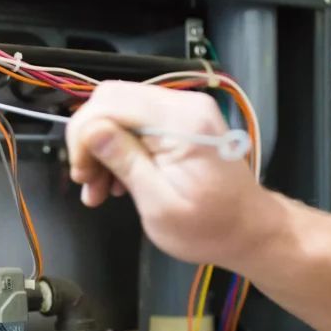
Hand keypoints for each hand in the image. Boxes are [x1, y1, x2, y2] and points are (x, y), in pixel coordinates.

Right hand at [65, 81, 270, 267]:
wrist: (249, 231)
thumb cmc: (210, 228)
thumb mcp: (160, 204)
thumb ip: (126, 162)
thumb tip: (91, 129)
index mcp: (181, 121)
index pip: (111, 101)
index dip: (84, 133)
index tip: (81, 172)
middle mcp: (183, 105)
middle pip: (112, 100)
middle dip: (89, 140)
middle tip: (86, 181)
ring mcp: (183, 112)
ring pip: (120, 112)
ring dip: (101, 149)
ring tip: (99, 190)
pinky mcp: (181, 124)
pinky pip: (137, 125)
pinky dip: (119, 150)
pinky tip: (117, 182)